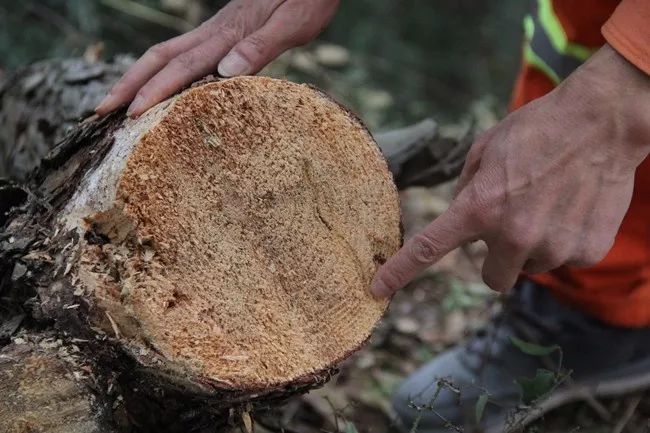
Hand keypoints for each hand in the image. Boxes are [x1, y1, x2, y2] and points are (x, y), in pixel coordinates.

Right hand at [95, 0, 338, 116]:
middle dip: (129, 84)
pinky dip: (161, 70)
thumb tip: (225, 71)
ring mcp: (216, 31)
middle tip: (100, 111)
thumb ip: (260, 46)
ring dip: (138, 76)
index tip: (130, 114)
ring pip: (167, 53)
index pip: (183, 66)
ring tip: (117, 100)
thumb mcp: (293, 22)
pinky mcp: (223, 32)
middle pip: (161, 57)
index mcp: (229, 35)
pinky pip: (182, 52)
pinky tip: (158, 84)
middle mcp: (215, 32)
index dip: (155, 90)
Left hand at [372, 44, 649, 296]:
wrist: (602, 121)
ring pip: (531, 267)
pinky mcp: (586, 250)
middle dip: (496, 259)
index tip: (378, 289)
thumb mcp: (485, 150)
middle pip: (492, 279)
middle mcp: (513, 235)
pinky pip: (565, 258)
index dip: (400, 272)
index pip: (429, 249)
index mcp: (479, 207)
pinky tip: (572, 207)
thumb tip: (462, 223)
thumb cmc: (537, 130)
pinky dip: (565, 240)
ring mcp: (553, 246)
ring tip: (549, 204)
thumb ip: (467, 191)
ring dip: (533, 246)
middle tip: (511, 226)